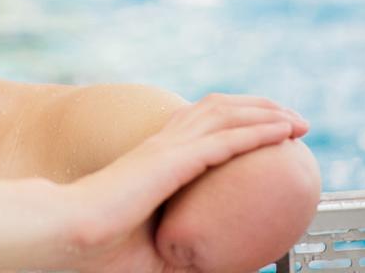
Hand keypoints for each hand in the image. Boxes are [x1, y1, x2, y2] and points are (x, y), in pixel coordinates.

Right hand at [59, 94, 308, 272]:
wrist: (68, 233)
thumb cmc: (98, 248)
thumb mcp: (156, 253)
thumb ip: (186, 251)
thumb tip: (216, 267)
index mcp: (155, 159)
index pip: (202, 125)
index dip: (236, 120)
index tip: (266, 128)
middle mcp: (163, 144)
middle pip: (219, 109)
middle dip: (259, 107)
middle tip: (292, 120)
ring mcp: (168, 149)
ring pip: (227, 115)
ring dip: (267, 113)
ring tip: (297, 121)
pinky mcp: (172, 161)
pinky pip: (226, 141)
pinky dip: (259, 133)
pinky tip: (283, 133)